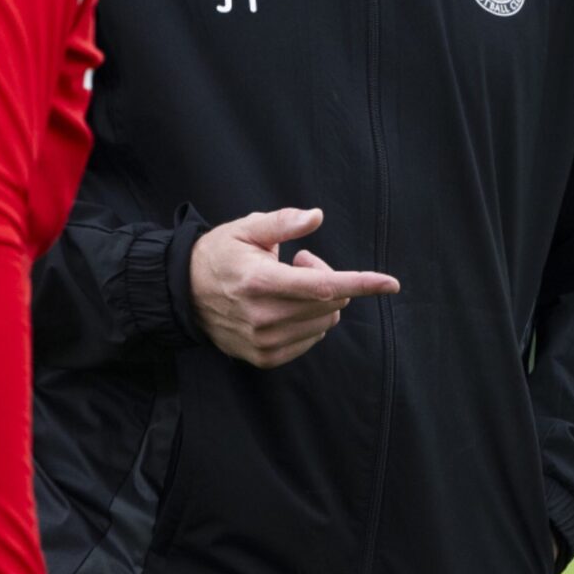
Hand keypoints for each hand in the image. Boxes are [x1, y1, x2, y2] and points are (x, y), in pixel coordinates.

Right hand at [189, 207, 399, 368]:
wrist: (183, 293)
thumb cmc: (220, 254)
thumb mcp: (246, 228)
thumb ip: (283, 222)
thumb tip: (316, 216)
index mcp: (259, 280)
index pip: (322, 286)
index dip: (361, 283)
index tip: (390, 283)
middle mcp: (261, 315)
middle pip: (328, 303)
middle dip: (328, 278)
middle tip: (300, 262)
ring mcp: (262, 340)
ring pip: (323, 322)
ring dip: (318, 301)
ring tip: (286, 286)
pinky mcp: (263, 356)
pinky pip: (310, 340)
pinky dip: (309, 321)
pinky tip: (283, 307)